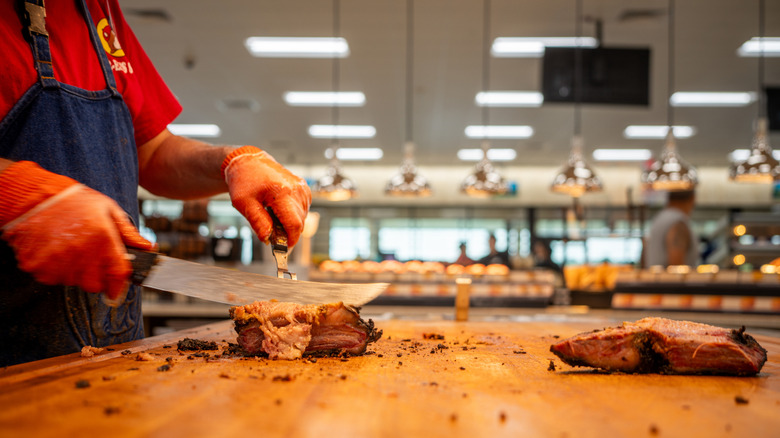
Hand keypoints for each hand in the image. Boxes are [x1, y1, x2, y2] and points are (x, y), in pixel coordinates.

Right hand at [0, 162, 153, 299]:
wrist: (35, 196)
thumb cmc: (74, 201)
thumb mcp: (108, 210)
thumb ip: (128, 233)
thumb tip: (149, 247)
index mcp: (102, 239)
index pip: (117, 275)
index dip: (119, 286)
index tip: (117, 290)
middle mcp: (80, 253)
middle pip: (94, 284)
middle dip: (96, 276)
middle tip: (89, 258)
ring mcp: (57, 261)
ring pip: (73, 282)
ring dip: (74, 271)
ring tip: (69, 248)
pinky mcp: (37, 266)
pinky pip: (52, 278)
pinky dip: (55, 269)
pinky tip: (55, 250)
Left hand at [222, 146, 310, 246]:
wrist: (248, 162)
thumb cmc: (244, 180)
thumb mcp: (243, 204)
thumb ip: (257, 222)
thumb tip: (268, 240)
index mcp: (282, 192)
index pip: (294, 224)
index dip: (290, 240)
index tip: (283, 250)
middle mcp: (296, 189)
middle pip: (300, 223)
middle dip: (288, 233)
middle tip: (271, 234)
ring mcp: (302, 188)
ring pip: (303, 217)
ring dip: (290, 224)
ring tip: (271, 217)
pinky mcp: (304, 188)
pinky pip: (303, 209)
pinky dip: (293, 215)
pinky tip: (279, 211)